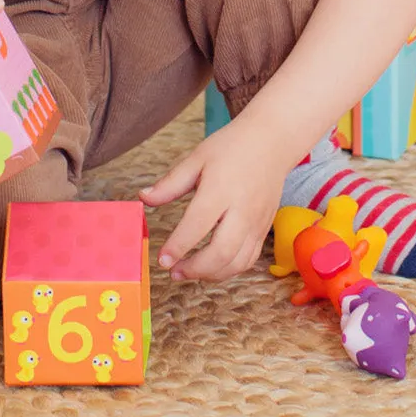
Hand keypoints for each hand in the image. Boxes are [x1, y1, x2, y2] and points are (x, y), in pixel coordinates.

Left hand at [138, 115, 292, 282]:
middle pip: (222, 252)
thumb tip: (143, 198)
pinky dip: (229, 270)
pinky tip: (211, 267)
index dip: (178, 246)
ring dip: (211, 275)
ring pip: (237, 262)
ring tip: (188, 272)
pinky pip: (249, 259)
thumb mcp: (197, 158)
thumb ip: (170, 183)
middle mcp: (242, 209)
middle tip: (173, 271)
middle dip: (195, 269)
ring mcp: (256, 222)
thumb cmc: (232, 147)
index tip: (162, 259)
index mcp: (221, 188)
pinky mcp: (264, 229)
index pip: (198, 223)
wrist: (272, 141)